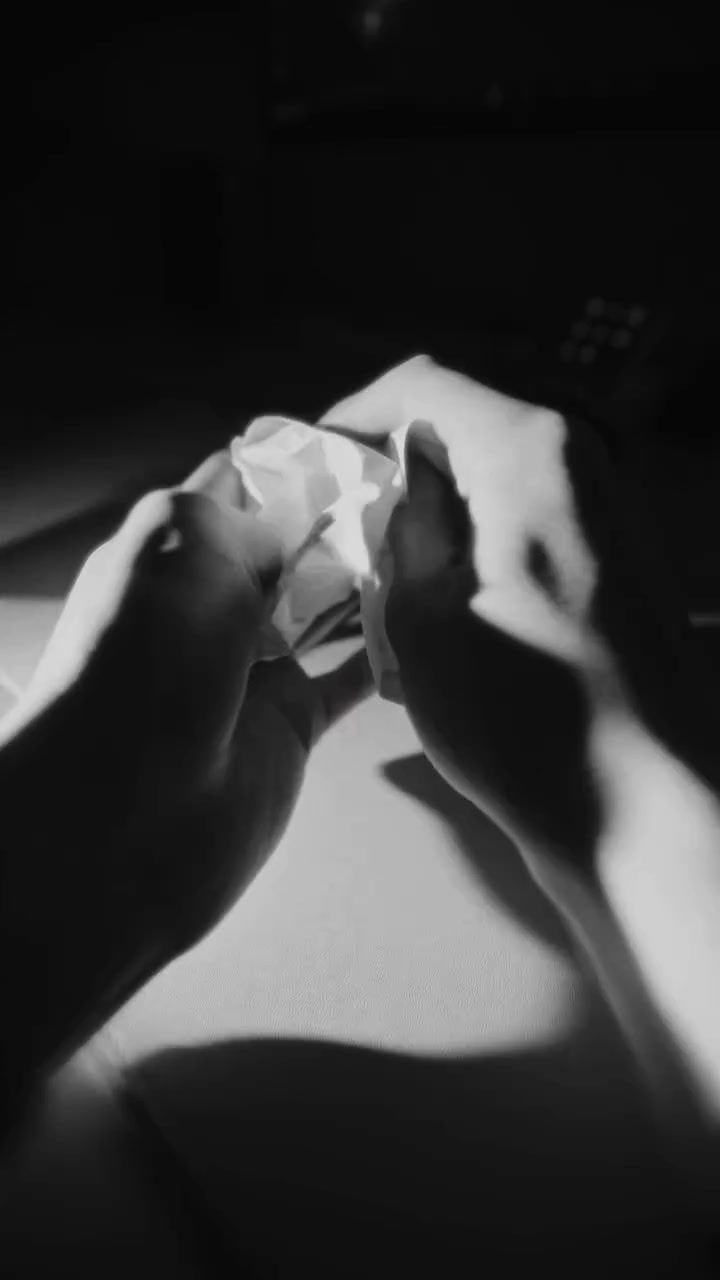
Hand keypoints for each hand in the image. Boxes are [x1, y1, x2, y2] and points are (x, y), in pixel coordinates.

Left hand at [0, 452, 370, 1090]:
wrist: (125, 818)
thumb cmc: (140, 666)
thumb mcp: (181, 548)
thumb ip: (247, 517)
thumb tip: (302, 517)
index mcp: (176, 547)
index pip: (246, 480)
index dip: (303, 459)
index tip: (375, 442)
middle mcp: (214, 600)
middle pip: (295, 542)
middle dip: (350, 516)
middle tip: (426, 493)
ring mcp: (255, 664)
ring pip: (328, 604)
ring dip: (374, 577)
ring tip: (440, 545)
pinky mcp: (290, 722)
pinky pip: (350, 680)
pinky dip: (386, 654)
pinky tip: (430, 625)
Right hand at [321, 356, 717, 880]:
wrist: (642, 804)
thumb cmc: (519, 717)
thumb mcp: (422, 618)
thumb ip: (407, 524)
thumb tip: (403, 477)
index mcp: (529, 454)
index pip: (425, 385)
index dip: (358, 413)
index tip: (317, 461)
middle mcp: (583, 460)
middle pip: (468, 423)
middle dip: (399, 463)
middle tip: (345, 521)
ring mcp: (611, 507)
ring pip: (500, 472)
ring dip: (441, 505)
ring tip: (390, 569)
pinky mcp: (622, 556)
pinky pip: (534, 514)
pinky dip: (483, 536)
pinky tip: (450, 600)